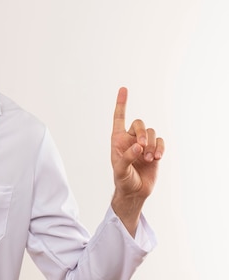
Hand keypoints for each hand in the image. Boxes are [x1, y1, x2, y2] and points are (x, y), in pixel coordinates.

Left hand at [110, 87, 163, 235]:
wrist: (135, 191)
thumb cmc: (123, 180)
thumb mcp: (120, 170)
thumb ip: (126, 157)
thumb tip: (138, 146)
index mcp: (117, 139)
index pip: (119, 117)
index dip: (121, 103)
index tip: (124, 88)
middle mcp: (130, 139)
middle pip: (139, 123)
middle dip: (142, 133)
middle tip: (141, 148)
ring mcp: (144, 144)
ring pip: (151, 132)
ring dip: (151, 144)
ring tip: (149, 158)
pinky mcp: (155, 150)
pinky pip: (160, 141)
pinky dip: (160, 147)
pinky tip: (157, 157)